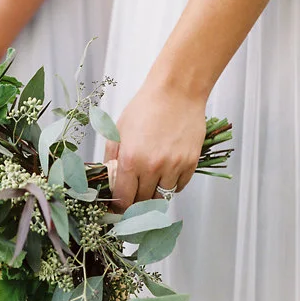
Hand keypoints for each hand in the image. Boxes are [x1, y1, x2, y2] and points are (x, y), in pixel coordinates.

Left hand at [105, 79, 207, 210]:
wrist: (177, 91)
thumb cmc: (146, 108)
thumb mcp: (118, 131)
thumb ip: (111, 159)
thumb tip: (109, 181)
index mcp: (131, 161)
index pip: (124, 199)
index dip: (119, 208)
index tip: (118, 209)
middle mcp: (153, 167)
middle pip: (142, 202)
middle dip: (136, 202)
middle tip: (133, 195)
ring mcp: (174, 167)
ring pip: (162, 197)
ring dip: (154, 194)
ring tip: (150, 181)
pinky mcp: (190, 163)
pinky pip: (179, 187)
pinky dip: (171, 185)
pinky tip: (166, 173)